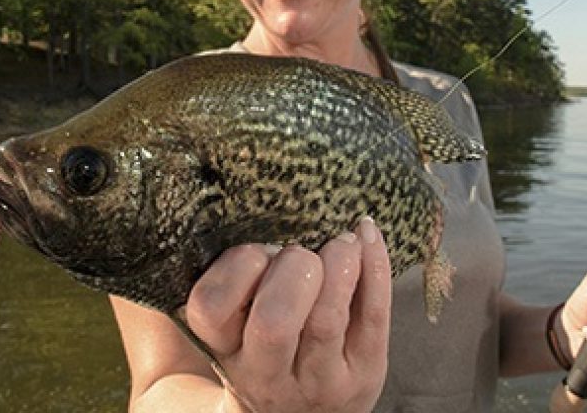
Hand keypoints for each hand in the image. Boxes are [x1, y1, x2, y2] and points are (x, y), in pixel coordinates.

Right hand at [184, 218, 392, 412]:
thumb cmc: (264, 354)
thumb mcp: (233, 331)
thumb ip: (236, 284)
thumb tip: (258, 208)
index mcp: (227, 351)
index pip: (210, 309)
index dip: (235, 268)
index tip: (257, 252)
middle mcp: (268, 374)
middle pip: (273, 321)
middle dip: (292, 269)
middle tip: (301, 253)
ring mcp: (321, 378)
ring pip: (327, 318)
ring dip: (338, 263)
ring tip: (341, 241)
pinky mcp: (366, 372)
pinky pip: (375, 314)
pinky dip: (375, 266)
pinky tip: (368, 236)